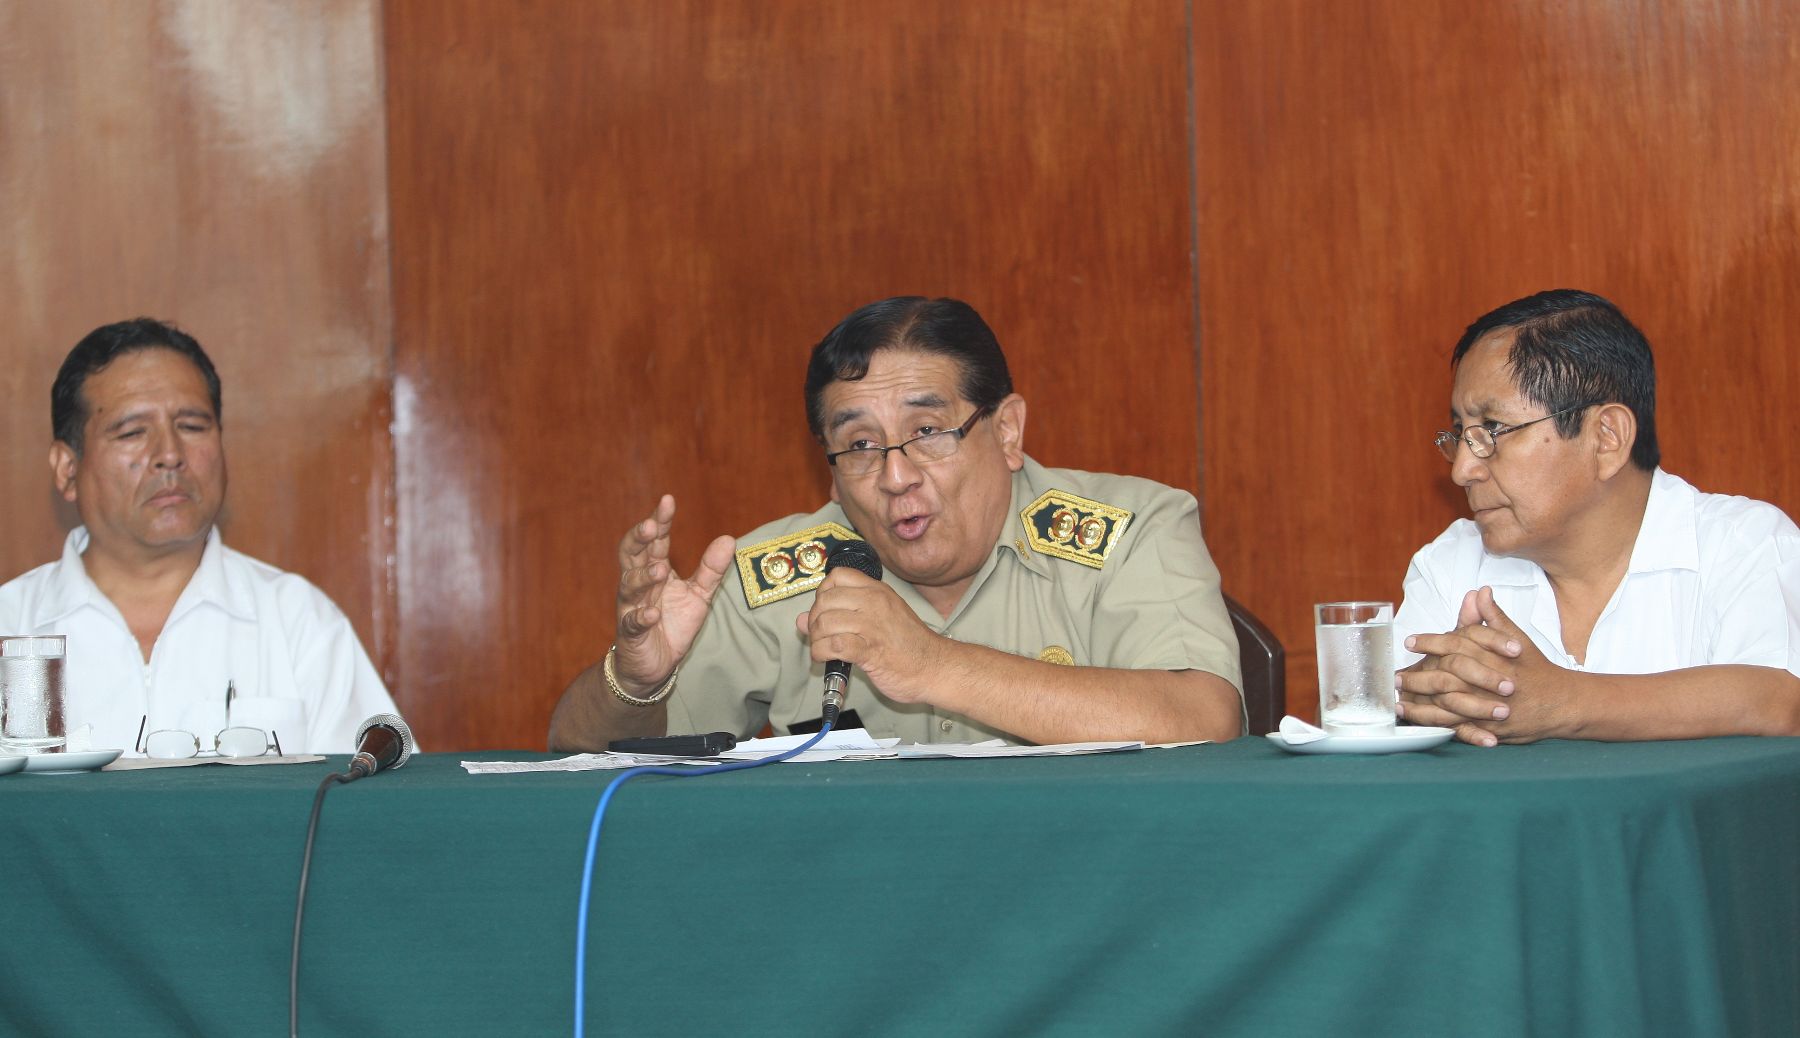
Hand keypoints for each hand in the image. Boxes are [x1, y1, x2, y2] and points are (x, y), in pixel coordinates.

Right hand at [613, 495, 734, 694]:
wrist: (655, 665)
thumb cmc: (673, 623)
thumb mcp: (698, 594)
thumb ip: (711, 569)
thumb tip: (729, 539)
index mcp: (654, 569)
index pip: (655, 540)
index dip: (659, 521)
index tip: (667, 501)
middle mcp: (639, 584)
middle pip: (632, 554)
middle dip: (639, 539)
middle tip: (650, 525)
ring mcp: (632, 607)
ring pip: (630, 585)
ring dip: (643, 576)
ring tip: (660, 570)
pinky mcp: (632, 633)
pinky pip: (633, 622)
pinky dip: (642, 617)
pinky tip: (652, 613)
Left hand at [795, 567, 942, 704]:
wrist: (935, 667)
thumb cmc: (910, 645)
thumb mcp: (881, 618)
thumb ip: (844, 614)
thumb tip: (802, 619)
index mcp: (878, 591)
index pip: (837, 576)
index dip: (822, 592)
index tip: (824, 610)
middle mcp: (874, 603)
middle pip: (825, 600)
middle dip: (814, 620)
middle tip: (820, 634)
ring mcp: (872, 626)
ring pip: (825, 622)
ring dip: (816, 639)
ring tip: (823, 648)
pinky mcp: (870, 651)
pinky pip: (834, 645)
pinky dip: (822, 653)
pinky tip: (826, 658)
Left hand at [1396, 587, 1569, 744]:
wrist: (1563, 703)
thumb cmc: (1536, 668)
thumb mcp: (1517, 639)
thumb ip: (1493, 617)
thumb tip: (1480, 591)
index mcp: (1494, 657)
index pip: (1457, 645)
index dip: (1431, 642)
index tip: (1410, 641)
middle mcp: (1490, 681)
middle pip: (1448, 675)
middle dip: (1418, 675)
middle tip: (1394, 675)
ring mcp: (1490, 706)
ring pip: (1449, 703)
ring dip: (1420, 702)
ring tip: (1397, 700)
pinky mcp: (1491, 727)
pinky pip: (1459, 727)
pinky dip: (1436, 725)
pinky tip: (1417, 722)